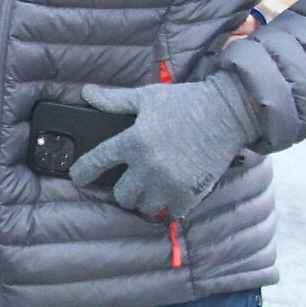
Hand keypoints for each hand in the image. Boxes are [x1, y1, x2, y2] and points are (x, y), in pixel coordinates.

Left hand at [72, 74, 253, 219]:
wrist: (227, 112)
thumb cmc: (185, 102)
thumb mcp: (147, 97)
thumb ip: (115, 100)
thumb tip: (86, 93)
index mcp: (133, 141)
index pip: (97, 162)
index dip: (83, 172)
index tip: (78, 178)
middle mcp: (147, 166)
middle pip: (122, 195)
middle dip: (125, 189)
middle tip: (134, 180)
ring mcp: (168, 183)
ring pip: (144, 207)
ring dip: (147, 198)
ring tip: (155, 187)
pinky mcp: (188, 194)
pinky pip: (169, 212)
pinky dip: (169, 205)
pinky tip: (173, 193)